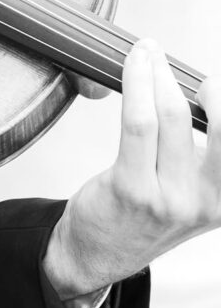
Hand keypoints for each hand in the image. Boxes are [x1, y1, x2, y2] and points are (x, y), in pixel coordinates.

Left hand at [43, 39, 220, 299]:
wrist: (98, 253)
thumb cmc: (146, 210)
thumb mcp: (193, 191)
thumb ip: (208, 154)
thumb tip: (207, 91)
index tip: (216, 83)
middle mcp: (209, 202)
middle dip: (213, 88)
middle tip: (193, 72)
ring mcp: (170, 198)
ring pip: (172, 114)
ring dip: (160, 73)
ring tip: (149, 54)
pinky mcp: (133, 189)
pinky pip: (139, 123)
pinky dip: (138, 83)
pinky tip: (135, 65)